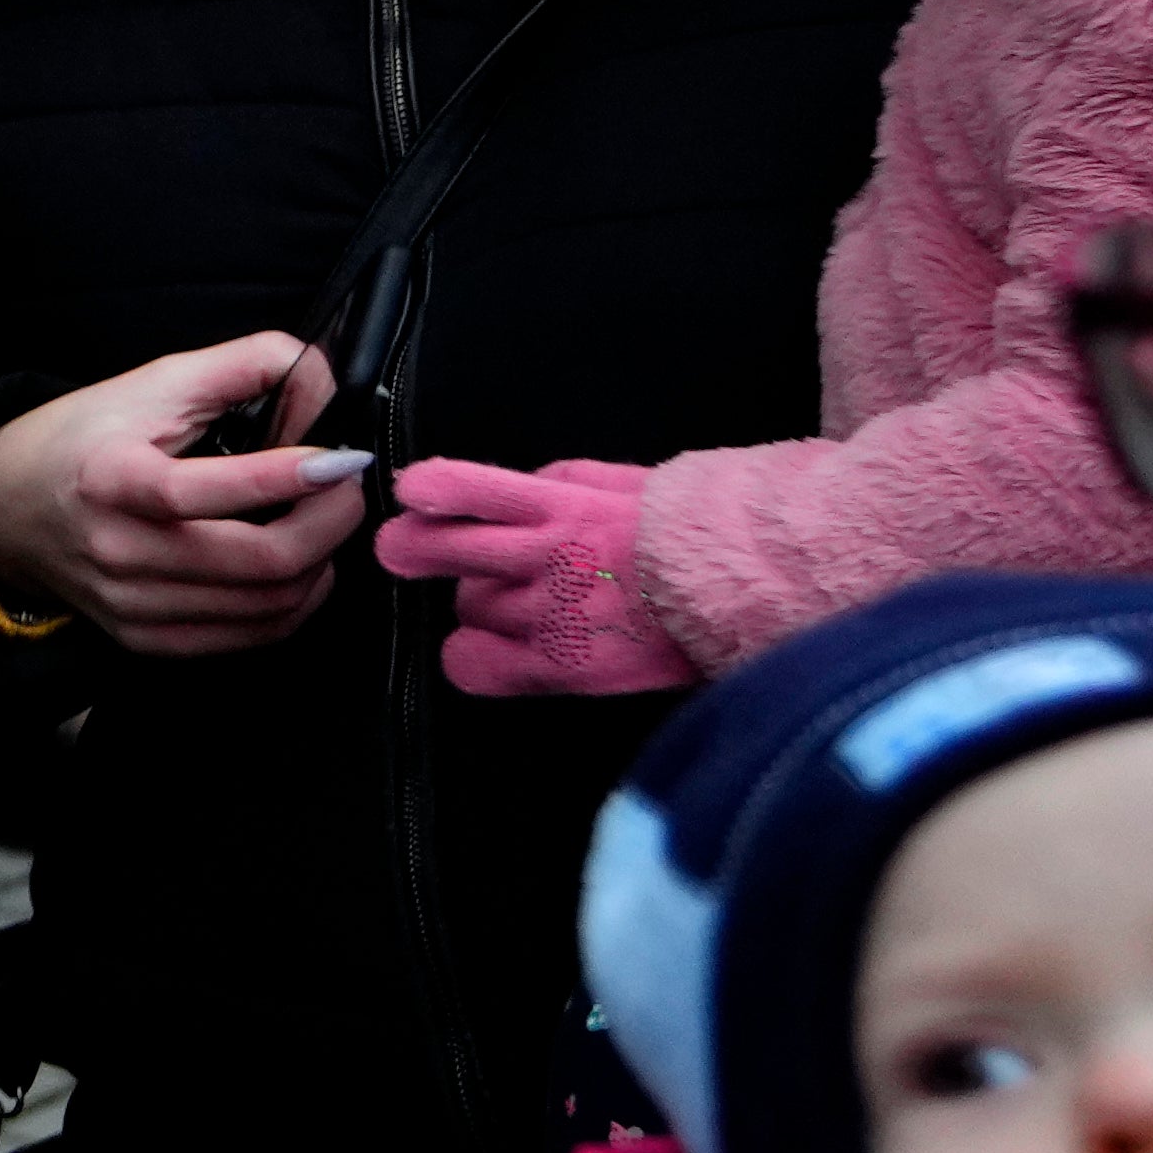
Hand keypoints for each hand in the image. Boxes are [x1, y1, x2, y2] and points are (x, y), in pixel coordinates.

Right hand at [0, 334, 369, 657]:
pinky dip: (294, 602)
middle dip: (330, 522)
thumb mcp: (152, 383)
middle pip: (260, 561)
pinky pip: (249, 636)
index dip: (292, 477)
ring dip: (321, 561)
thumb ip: (240, 366)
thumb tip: (322, 377)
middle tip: (347, 486)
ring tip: (323, 520)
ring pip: (269, 605)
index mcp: (112, 479)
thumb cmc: (81, 440)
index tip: (342, 457)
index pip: (211, 492)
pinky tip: (297, 566)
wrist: (5, 510)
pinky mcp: (146, 638)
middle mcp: (119, 551)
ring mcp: (133, 604)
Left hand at [376, 455, 687, 697]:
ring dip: (480, 603)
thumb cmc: (690, 536)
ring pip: (467, 607)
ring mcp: (550, 618)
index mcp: (566, 508)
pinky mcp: (560, 668)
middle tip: (403, 548)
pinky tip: (495, 649)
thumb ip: (561, 484)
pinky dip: (473, 657)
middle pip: (442, 550)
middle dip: (411, 546)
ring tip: (524, 603)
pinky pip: (474, 666)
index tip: (413, 493)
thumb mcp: (625, 485)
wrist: (750, 593)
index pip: (474, 491)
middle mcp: (548, 561)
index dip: (432, 491)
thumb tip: (515, 489)